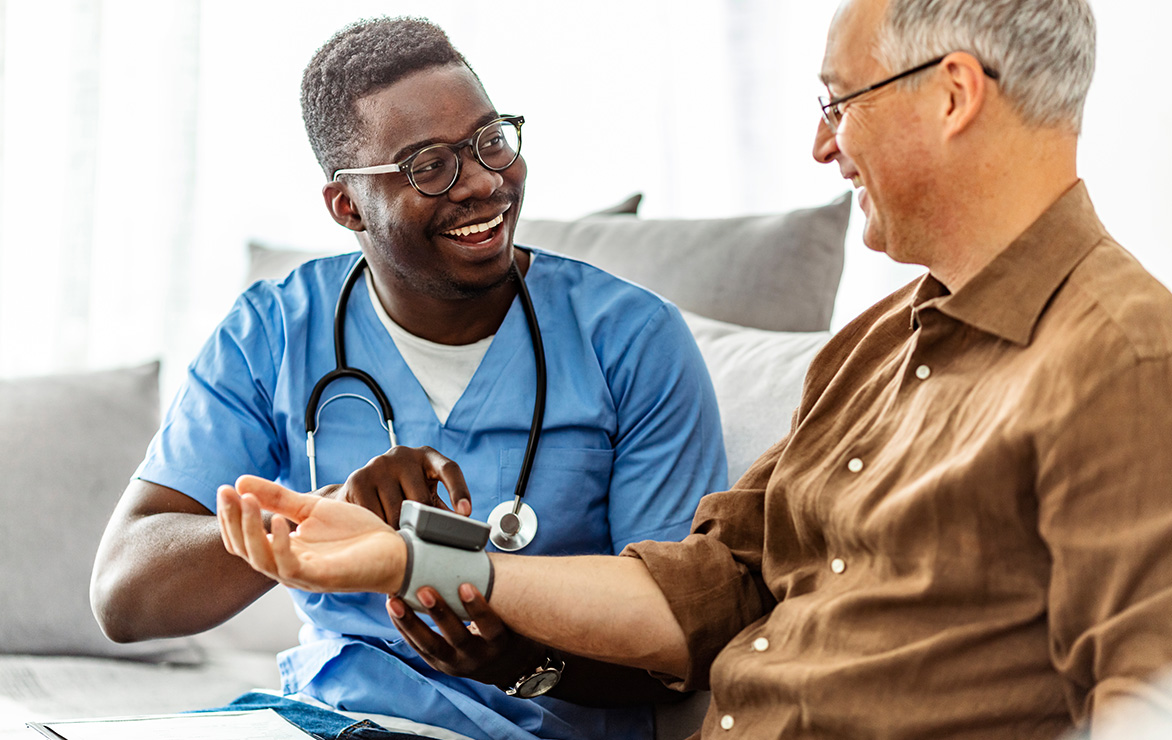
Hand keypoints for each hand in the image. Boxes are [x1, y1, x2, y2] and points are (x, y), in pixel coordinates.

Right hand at [217, 475, 405, 594]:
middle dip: (232, 520)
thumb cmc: (355, 533)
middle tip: (227, 492)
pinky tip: (281, 522)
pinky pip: (291, 566)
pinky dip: (282, 544)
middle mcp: (286, 566)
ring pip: (261, 559)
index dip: (230, 516)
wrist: (393, 549)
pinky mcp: (321, 578)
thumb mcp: (311, 508)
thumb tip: (240, 481)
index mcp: (282, 551)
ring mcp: (302, 575)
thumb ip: (278, 497)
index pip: (242, 539)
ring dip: (250, 529)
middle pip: (244, 549)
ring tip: (247, 500)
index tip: (225, 488)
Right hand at [317, 446, 471, 526]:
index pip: (449, 469)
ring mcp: (379, 465)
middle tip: (418, 537)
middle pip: (421, 499)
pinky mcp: (359, 479)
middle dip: (421, 523)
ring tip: (396, 532)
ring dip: (398, 529)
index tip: (465, 513)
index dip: (459, 490)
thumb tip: (462, 532)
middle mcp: (403, 455)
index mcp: (427, 456)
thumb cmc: (400, 494)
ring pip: (398, 511)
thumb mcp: (424, 494)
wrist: (358, 491)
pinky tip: (379, 527)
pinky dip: (380, 527)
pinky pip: (375, 514)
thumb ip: (441, 508)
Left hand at [388, 583, 547, 688]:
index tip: (466, 586)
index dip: (478, 608)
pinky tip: (393, 609)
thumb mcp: (509, 616)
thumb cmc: (505, 629)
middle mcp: (477, 657)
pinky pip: (418, 647)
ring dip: (410, 623)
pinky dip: (404, 628)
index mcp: (499, 643)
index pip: (490, 627)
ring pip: (431, 646)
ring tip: (394, 602)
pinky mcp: (438, 665)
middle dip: (440, 614)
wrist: (502, 665)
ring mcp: (455, 664)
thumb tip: (472, 555)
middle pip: (457, 638)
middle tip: (424, 590)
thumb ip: (494, 594)